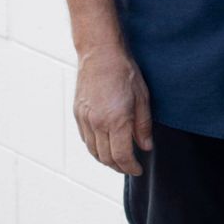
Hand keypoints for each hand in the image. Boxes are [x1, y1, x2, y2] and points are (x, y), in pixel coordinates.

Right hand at [73, 45, 153, 174]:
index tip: (138, 170)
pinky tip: (105, 145)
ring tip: (118, 159)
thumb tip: (145, 147)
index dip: (130, 167)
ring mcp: (85, 119)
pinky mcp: (78, 114)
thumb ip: (143, 126)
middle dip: (119, 166)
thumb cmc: (124, 72)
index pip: (122, 156)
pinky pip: (85, 139)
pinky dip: (95, 148)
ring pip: (93, 151)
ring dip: (106, 160)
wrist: (100, 53)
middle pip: (106, 158)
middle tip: (130, 166)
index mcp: (116, 120)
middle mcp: (97, 123)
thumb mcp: (142, 98)